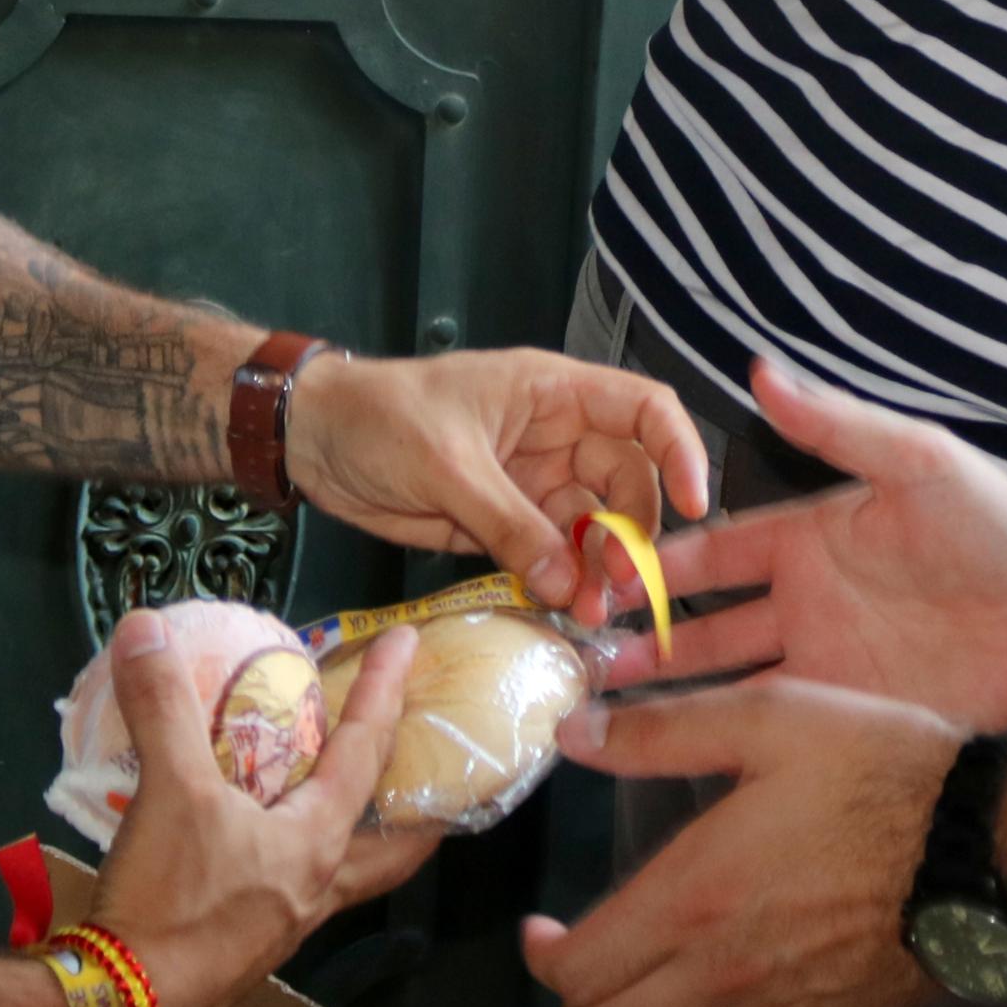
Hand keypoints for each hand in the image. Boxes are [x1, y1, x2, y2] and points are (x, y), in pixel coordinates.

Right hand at [86, 614, 436, 1006]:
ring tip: (352, 800)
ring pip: (348, 871)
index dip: (385, 690)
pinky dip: (298, 854)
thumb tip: (146, 627)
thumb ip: (162, 705)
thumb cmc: (171, 899)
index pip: (367, 751)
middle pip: (395, 843)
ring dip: (361, 832)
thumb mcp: (168, 790)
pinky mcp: (248, 942)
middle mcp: (318, 884)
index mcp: (317, 841)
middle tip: (436, 769)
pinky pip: (296, 888)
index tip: (406, 643)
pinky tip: (263, 840)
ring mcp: (285, 921)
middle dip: (421, 805)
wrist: (125, 1005)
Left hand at [289, 347, 712, 605]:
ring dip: (600, 568)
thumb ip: (510, 523)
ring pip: (592, 527)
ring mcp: (532, 482)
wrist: (314, 440)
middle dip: (633, 534)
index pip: (645, 409)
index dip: (679, 451)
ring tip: (594, 613)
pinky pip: (551, 553)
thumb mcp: (448, 465)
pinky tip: (566, 610)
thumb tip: (568, 582)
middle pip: (627, 482)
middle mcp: (557, 436)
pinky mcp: (504, 523)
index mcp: (553, 393)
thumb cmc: (380, 419)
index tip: (693, 505)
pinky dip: (563, 581)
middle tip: (624, 588)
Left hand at [520, 675, 955, 1006]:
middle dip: (583, 991)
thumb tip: (572, 733)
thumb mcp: (770, 718)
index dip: (545, 958)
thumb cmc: (879, 771)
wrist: (992, 851)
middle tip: (585, 943)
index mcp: (695, 898)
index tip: (541, 928)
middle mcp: (724, 970)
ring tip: (652, 952)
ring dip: (646, 1005)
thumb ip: (662, 731)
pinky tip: (734, 952)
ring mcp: (779, 1004)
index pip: (581, 972)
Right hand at [604, 359, 1006, 731]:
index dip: (654, 562)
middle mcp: (804, 602)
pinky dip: (721, 743)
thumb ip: (837, 426)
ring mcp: (824, 664)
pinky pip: (774, 733)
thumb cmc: (996, 527)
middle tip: (574, 654)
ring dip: (664, 696)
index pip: (712, 549)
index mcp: (808, 537)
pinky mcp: (850, 718)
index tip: (598, 575)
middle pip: (701, 623)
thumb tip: (763, 371)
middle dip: (639, 638)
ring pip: (723, 684)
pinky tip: (670, 759)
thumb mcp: (915, 463)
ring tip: (596, 711)